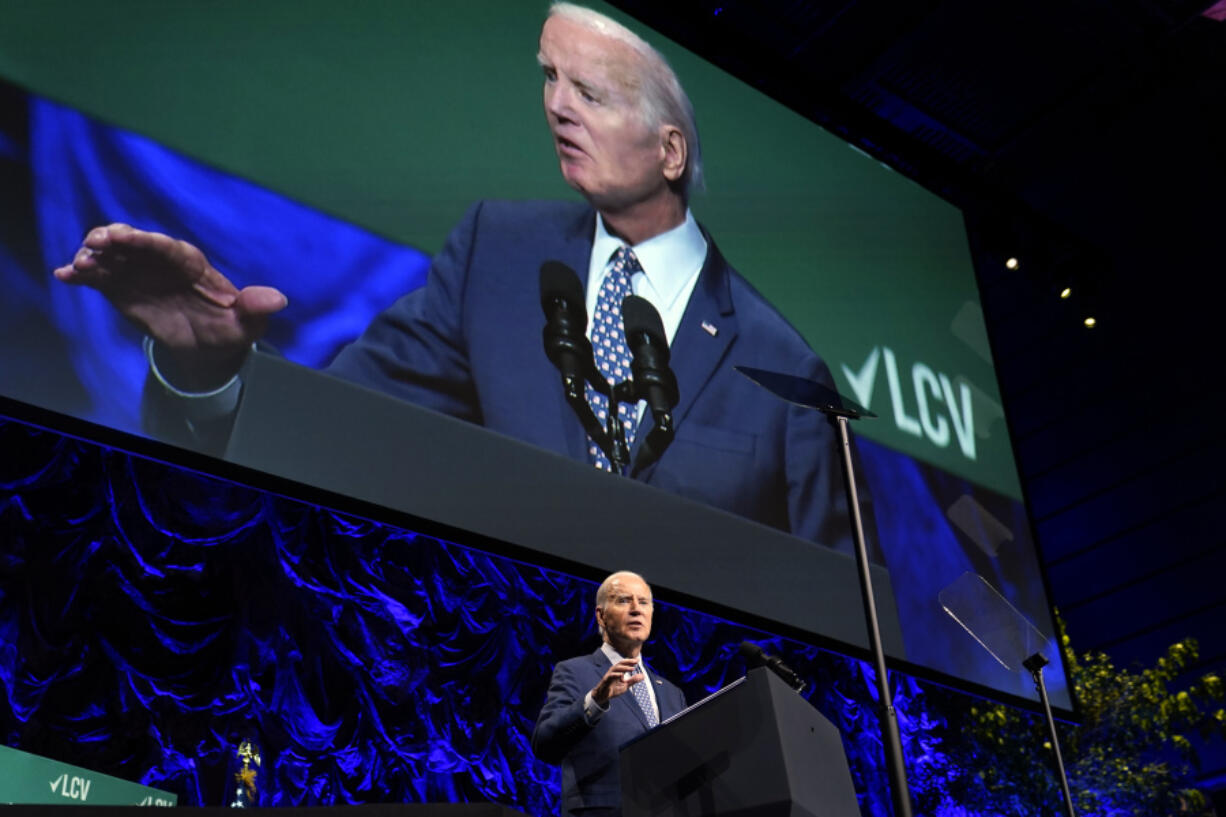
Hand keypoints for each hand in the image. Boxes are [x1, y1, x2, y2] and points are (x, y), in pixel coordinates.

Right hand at [54, 223, 287, 389]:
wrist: (208, 345)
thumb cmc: (229, 328)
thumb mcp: (247, 324)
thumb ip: (256, 309)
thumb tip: (278, 299)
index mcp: (189, 262)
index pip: (165, 246)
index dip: (144, 240)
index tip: (124, 236)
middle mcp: (159, 261)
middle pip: (133, 244)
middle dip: (112, 240)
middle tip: (94, 244)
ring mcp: (137, 272)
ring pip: (111, 257)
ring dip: (92, 257)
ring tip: (78, 267)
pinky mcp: (120, 288)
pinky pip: (98, 278)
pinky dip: (80, 276)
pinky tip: (63, 276)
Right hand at [591, 658, 643, 706]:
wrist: (603, 696)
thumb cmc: (613, 689)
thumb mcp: (625, 685)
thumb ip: (633, 680)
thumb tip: (643, 676)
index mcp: (618, 671)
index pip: (625, 664)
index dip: (631, 661)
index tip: (638, 659)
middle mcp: (614, 671)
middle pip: (620, 663)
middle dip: (628, 662)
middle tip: (636, 661)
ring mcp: (609, 675)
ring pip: (616, 668)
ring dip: (624, 668)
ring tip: (632, 668)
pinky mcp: (605, 680)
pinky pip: (610, 676)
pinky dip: (616, 675)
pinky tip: (621, 675)